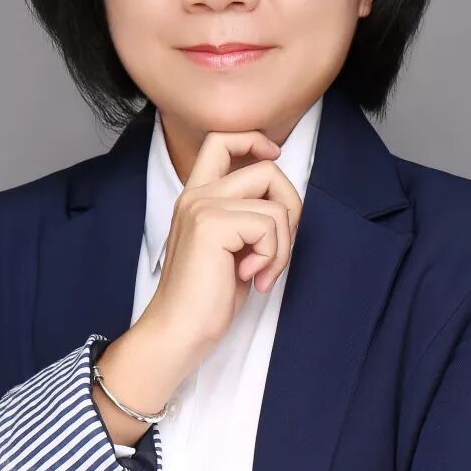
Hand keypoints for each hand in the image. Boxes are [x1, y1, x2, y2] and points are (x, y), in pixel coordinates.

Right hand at [141, 130, 303, 360]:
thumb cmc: (207, 299)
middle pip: (266, 169)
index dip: (255, 141)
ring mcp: (202, 206)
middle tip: (280, 247)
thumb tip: (286, 204)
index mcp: (197, 197)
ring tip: (262, 272)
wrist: (179, 331)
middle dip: (291, 207)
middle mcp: (197, 195)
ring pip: (275, 205)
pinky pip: (270, 226)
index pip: (222, 139)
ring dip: (282, 246)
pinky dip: (273, 256)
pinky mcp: (212, 225)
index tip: (274, 157)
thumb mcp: (233, 248)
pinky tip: (252, 277)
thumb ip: (249, 218)